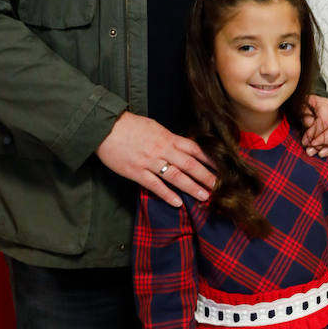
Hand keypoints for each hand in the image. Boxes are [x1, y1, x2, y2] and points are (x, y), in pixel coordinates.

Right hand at [95, 111, 215, 205]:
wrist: (105, 127)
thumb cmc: (129, 126)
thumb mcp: (154, 128)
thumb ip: (169, 139)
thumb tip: (184, 147)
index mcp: (168, 138)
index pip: (195, 149)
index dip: (210, 159)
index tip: (223, 167)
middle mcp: (162, 150)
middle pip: (190, 164)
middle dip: (206, 176)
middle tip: (220, 187)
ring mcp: (150, 162)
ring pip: (176, 176)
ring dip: (192, 187)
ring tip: (204, 196)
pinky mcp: (136, 172)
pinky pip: (155, 185)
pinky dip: (167, 194)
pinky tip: (178, 202)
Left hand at [301, 95, 327, 157]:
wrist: (312, 108)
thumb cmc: (307, 111)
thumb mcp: (302, 114)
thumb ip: (307, 126)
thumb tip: (308, 142)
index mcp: (327, 106)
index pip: (326, 120)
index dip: (316, 133)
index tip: (306, 142)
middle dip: (324, 142)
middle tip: (312, 148)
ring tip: (321, 153)